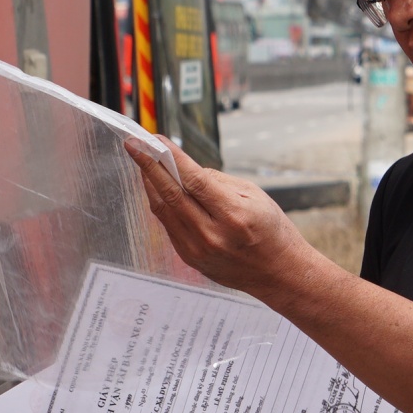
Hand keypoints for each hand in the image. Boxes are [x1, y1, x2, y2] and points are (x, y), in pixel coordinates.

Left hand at [125, 138, 319, 299]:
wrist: (278, 274)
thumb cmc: (272, 231)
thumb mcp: (255, 196)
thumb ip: (218, 182)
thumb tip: (186, 169)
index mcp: (234, 215)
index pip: (194, 180)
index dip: (171, 157)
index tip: (156, 139)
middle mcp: (212, 235)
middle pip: (171, 194)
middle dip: (149, 166)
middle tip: (134, 145)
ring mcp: (198, 250)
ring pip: (163, 210)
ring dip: (149, 183)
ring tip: (141, 161)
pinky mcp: (190, 258)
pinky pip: (168, 225)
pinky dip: (160, 203)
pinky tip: (156, 187)